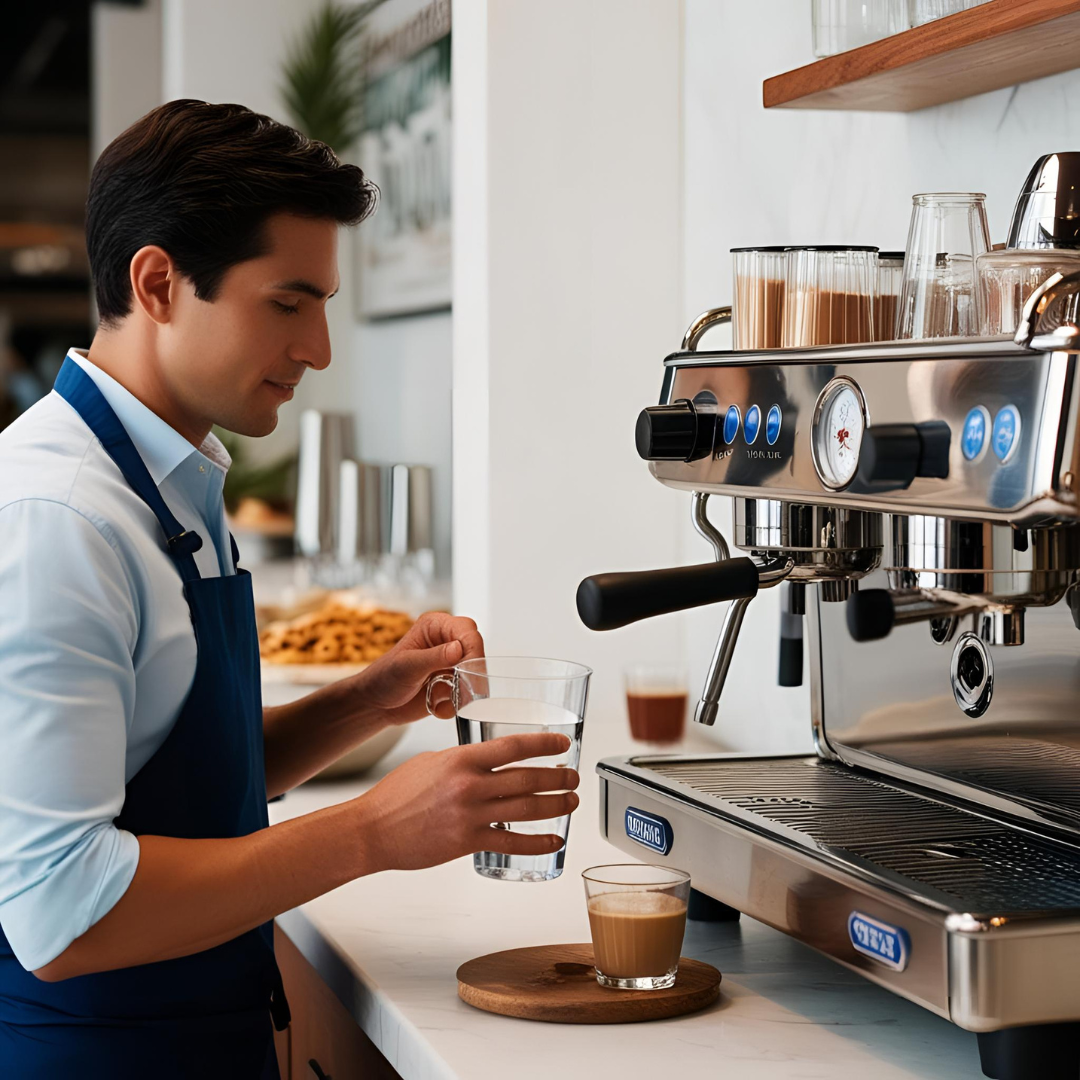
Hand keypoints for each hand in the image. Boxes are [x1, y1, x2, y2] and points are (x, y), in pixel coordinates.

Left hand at [346, 611, 483, 725]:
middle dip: (470, 674)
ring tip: (437, 698)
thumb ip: (434, 657)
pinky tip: (435, 705)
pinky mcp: (453, 683)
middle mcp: (447, 642)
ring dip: (461, 692)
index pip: (467, 631)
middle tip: (459, 689)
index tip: (470, 670)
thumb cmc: (384, 678)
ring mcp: (452, 664)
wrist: (377, 704)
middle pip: (476, 652)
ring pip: (475, 676)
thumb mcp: (407, 666)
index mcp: (435, 627)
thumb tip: (458, 648)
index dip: (473, 650)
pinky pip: (467, 695)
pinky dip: (454, 705)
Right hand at [358, 733, 579, 871]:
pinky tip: (554, 840)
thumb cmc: (396, 794)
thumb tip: (486, 762)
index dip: (544, 744)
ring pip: (526, 810)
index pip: (513, 746)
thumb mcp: (431, 762)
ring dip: (556, 805)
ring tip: (571, 801)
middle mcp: (469, 785)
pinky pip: (512, 842)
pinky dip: (538, 842)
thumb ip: (462, 760)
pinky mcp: (467, 843)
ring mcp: (470, 815)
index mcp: (461, 759)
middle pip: (527, 778)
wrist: (372, 829)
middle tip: (573, 776)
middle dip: (558, 777)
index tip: (562, 744)